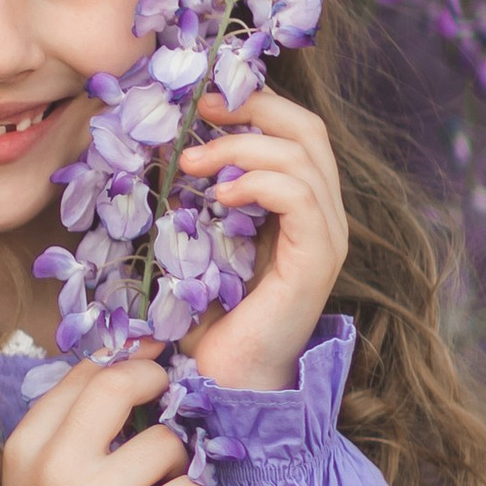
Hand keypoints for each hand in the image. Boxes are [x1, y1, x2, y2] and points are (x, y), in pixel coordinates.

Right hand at [0, 357, 210, 485]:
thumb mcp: (35, 483)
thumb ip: (67, 430)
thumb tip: (122, 366)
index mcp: (24, 448)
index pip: (82, 375)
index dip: (125, 363)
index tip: (150, 365)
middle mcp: (56, 467)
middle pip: (119, 385)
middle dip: (156, 382)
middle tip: (170, 397)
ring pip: (167, 443)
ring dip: (177, 465)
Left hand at [173, 85, 347, 393]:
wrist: (223, 383)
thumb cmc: (204, 319)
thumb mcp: (194, 242)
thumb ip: (192, 198)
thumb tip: (159, 148)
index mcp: (298, 206)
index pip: (294, 130)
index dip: (252, 103)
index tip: (200, 102)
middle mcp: (322, 216)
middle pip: (308, 130)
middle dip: (252, 108)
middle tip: (198, 112)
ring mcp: (326, 238)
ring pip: (303, 156)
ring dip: (240, 147)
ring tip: (191, 164)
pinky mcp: (317, 262)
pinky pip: (302, 198)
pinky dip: (259, 182)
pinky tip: (219, 196)